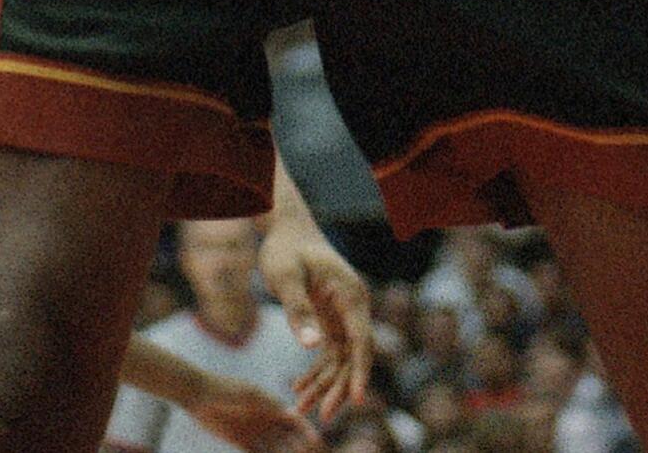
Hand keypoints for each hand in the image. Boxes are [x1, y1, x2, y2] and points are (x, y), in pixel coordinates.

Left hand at [185, 379, 318, 452]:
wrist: (199, 395)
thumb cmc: (227, 390)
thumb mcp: (250, 396)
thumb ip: (270, 406)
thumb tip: (293, 415)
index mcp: (273, 405)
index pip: (295, 421)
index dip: (308, 432)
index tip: (318, 444)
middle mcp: (268, 420)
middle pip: (290, 438)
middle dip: (301, 449)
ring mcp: (256, 432)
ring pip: (277, 449)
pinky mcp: (242, 442)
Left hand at [259, 212, 372, 422]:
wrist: (285, 230)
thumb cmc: (286, 249)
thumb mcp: (286, 278)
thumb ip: (298, 311)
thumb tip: (312, 346)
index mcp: (350, 293)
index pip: (362, 340)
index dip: (361, 372)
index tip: (356, 399)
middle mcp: (353, 306)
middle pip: (354, 356)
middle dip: (339, 387)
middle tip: (323, 416)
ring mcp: (344, 314)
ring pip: (341, 359)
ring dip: (325, 384)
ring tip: (301, 408)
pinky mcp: (331, 320)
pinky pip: (329, 353)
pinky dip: (316, 371)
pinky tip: (298, 388)